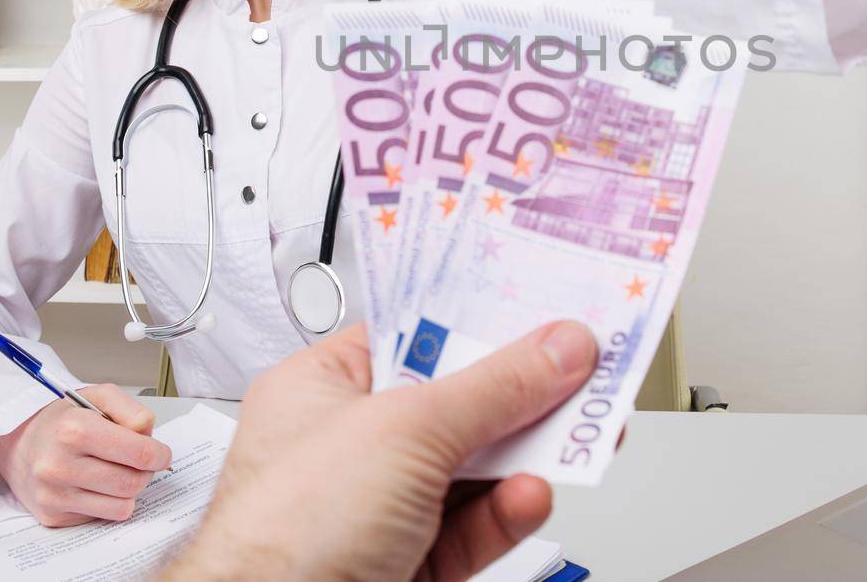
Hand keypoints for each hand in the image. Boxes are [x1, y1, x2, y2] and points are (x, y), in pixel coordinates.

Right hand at [0, 383, 172, 525]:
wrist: (18, 448)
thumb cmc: (61, 421)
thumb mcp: (97, 397)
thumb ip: (131, 409)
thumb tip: (148, 434)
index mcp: (74, 430)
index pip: (138, 453)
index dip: (159, 454)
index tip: (161, 454)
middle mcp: (59, 465)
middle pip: (133, 482)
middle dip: (145, 472)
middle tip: (138, 461)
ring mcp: (54, 495)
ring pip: (122, 505)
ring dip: (129, 489)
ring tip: (117, 471)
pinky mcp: (53, 516)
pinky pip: (104, 517)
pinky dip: (109, 502)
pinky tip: (96, 485)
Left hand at [164, 321, 598, 581]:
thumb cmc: (283, 534)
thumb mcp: (406, 431)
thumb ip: (493, 387)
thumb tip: (557, 347)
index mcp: (320, 388)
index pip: (412, 335)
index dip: (478, 321)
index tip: (541, 311)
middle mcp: (346, 446)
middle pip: (454, 403)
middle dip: (520, 394)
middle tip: (583, 374)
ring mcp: (377, 510)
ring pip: (472, 470)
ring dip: (524, 456)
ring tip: (577, 434)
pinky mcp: (406, 564)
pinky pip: (472, 529)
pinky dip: (507, 513)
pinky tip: (531, 496)